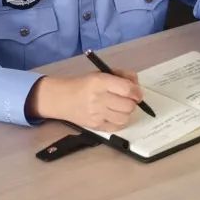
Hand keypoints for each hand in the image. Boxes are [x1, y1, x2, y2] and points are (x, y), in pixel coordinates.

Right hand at [28, 71, 142, 130]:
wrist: (63, 99)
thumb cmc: (84, 84)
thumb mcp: (102, 73)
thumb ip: (122, 76)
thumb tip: (137, 86)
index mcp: (100, 82)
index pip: (127, 89)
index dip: (136, 92)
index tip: (137, 92)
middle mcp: (99, 98)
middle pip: (128, 106)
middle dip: (132, 102)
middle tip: (128, 100)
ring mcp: (97, 114)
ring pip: (125, 118)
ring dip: (126, 112)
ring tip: (120, 107)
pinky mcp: (96, 127)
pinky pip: (117, 127)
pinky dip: (119, 121)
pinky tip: (114, 115)